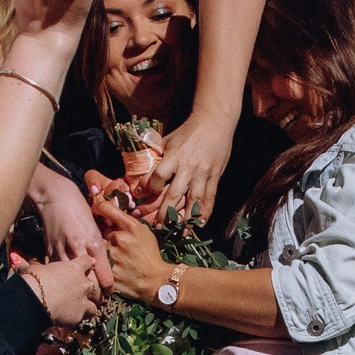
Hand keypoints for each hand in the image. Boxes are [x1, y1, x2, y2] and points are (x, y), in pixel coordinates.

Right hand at [10, 251, 100, 326]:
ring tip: (79, 309)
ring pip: (93, 303)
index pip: (87, 261)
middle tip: (78, 291)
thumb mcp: (30, 269)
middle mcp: (82, 283)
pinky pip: (86, 316)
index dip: (88, 262)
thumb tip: (15, 259)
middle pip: (93, 284)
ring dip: (88, 306)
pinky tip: (71, 319)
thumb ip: (26, 265)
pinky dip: (80, 317)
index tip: (90, 263)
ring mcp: (83, 299)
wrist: (35, 299)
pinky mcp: (80, 314)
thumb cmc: (33, 280)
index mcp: (73, 268)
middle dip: (86, 288)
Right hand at [30, 166, 113, 287]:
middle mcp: (78, 249)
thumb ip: (100, 252)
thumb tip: (107, 274)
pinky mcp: (49, 251)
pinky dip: (61, 280)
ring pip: (71, 281)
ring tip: (82, 297)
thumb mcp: (95, 229)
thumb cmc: (79, 211)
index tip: (107, 295)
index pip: (103, 277)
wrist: (56, 196)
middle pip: (87, 283)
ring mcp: (62, 251)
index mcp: (93, 243)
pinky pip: (57, 272)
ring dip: (77, 290)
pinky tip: (64, 285)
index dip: (106, 289)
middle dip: (93, 295)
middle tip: (96, 301)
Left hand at [91, 191, 168, 303]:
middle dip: (105, 235)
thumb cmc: (149, 254)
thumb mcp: (144, 232)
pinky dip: (103, 264)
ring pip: (99, 247)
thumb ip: (127, 221)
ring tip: (118, 258)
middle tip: (116, 244)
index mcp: (130, 226)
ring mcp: (112, 255)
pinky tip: (115, 267)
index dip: (97, 207)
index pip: (105, 207)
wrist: (156, 280)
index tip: (96, 210)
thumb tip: (109, 212)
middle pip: (100, 229)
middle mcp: (119, 238)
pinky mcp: (107, 270)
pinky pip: (99, 262)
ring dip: (104, 250)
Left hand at [140, 108, 236, 226]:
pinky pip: (209, 199)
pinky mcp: (215, 178)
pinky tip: (199, 225)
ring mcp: (203, 174)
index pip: (158, 176)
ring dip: (185, 219)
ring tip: (178, 233)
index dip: (148, 188)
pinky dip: (204, 214)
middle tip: (156, 227)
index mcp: (174, 156)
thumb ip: (157, 154)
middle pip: (173, 195)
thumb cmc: (189, 131)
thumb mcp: (170, 139)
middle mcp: (188, 168)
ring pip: (193, 201)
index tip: (140, 197)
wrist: (215, 122)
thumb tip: (141, 167)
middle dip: (164, 213)